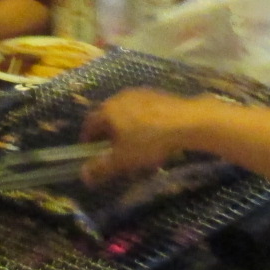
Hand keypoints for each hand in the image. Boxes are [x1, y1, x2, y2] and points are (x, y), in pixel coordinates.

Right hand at [80, 89, 200, 182]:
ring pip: (126, 114)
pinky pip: (142, 111)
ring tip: (134, 147)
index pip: (89, 124)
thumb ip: (101, 168)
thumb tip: (83, 175)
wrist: (187, 121)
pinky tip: (153, 137)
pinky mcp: (157, 95)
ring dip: (126, 129)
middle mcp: (120, 97)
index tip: (91, 152)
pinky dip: (142, 124)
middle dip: (108, 135)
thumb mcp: (122, 160)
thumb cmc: (149, 141)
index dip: (87, 139)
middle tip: (113, 151)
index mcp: (107, 110)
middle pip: (107, 117)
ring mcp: (140, 94)